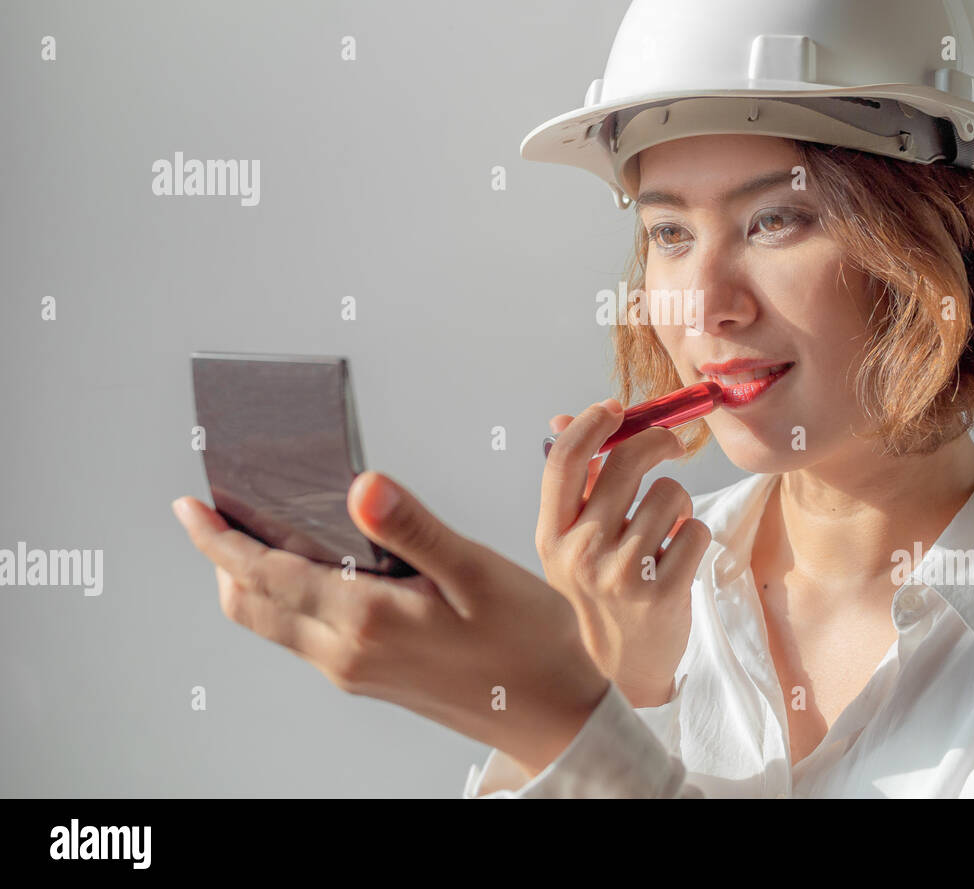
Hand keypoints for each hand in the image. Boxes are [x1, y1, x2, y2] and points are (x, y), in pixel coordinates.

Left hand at [172, 471, 610, 778]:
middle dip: (223, 558)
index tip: (191, 506)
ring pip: (274, 624)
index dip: (219, 539)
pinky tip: (322, 567)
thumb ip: (413, 528)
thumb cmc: (527, 644)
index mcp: (365, 621)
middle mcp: (347, 653)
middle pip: (250, 606)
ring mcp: (356, 671)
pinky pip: (305, 635)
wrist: (555, 716)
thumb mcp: (477, 574)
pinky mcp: (372, 677)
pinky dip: (289, 598)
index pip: (264, 574)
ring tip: (263, 530)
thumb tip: (360, 485)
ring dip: (254, 580)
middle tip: (218, 511)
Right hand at [536, 398, 710, 707]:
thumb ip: (575, 482)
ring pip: (671, 494)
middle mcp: (581, 552)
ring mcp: (622, 574)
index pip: (564, 460)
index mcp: (552, 535)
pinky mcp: (663, 591)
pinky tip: (679, 556)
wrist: (624, 665)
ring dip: (679, 503)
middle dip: (657, 441)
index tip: (616, 408)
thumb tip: (566, 418)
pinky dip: (695, 534)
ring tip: (666, 529)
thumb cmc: (601, 588)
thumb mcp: (573, 540)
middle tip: (670, 444)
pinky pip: (696, 529)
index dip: (592, 423)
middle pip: (626, 462)